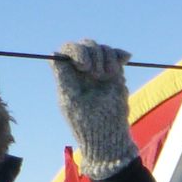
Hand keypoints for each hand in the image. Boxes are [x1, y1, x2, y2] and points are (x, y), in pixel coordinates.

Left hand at [52, 39, 137, 179]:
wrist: (109, 135)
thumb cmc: (86, 122)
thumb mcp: (71, 99)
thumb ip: (64, 76)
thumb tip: (57, 53)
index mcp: (68, 77)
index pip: (65, 51)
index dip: (75, 52)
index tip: (83, 66)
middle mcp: (82, 72)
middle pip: (84, 46)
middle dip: (92, 54)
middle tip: (96, 74)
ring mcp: (99, 71)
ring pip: (100, 49)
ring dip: (106, 57)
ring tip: (108, 75)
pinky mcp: (114, 74)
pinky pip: (115, 55)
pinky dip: (119, 55)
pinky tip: (125, 59)